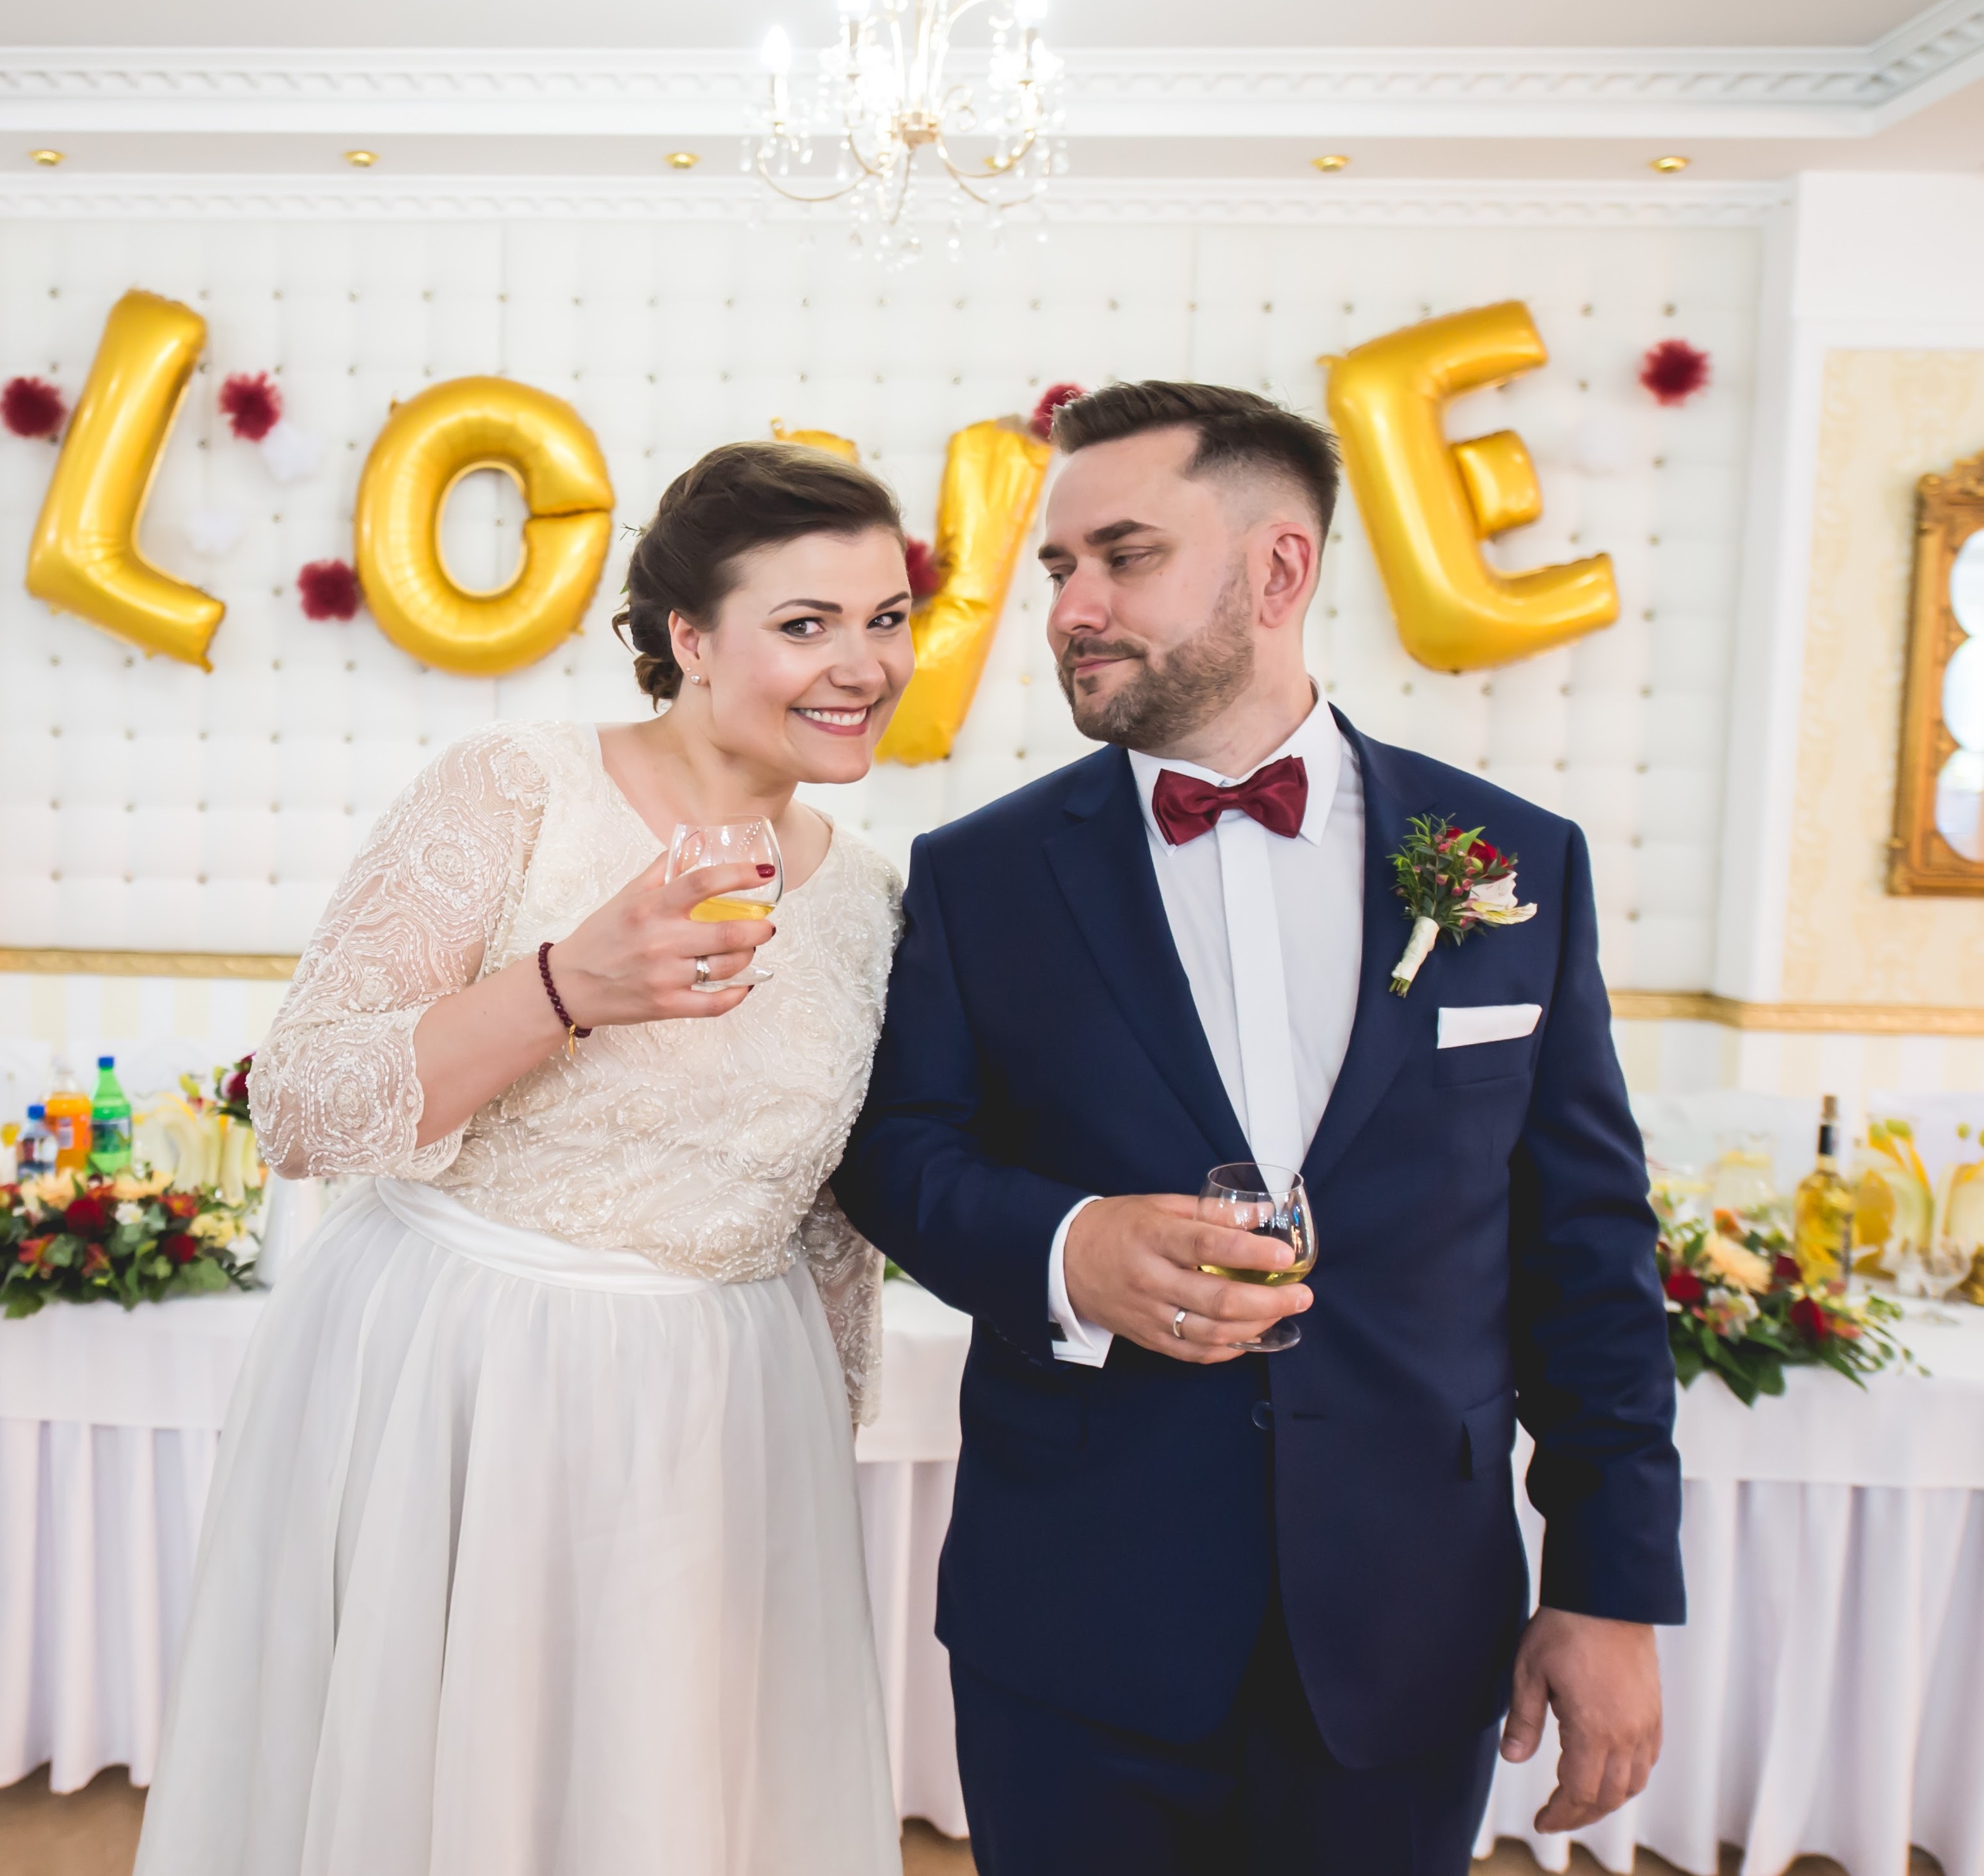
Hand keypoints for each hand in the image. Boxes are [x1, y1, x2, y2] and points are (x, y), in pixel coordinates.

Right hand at [548, 856, 775, 1025]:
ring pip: (727, 967)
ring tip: (749, 948)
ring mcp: (665, 976)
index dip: (740, 875)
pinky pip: (715, 1004)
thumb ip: (665, 868)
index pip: (703, 883)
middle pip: (727, 932)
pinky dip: (737, 995)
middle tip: (766, 924)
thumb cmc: (602, 936)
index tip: (764, 872)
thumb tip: (698, 840)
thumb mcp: (628, 895)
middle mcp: (660, 940)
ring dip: (748, 956)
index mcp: (651, 907)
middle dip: (759, 928)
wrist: (569, 984)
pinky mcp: (666, 1006)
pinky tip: (745, 984)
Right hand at [1062, 1192, 1310, 1364]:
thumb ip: (1211, 1212)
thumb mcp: (1160, 1205)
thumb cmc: (1118, 1226)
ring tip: (1283, 1313)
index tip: (1285, 1255)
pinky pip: (1194, 1353)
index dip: (1250, 1251)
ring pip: (1211, 1332)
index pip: (1206, 1244)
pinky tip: (1251, 1335)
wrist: (1063, 1259)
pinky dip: (1229, 1349)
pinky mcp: (1147, 1338)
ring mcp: (1148, 1314)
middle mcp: (1151, 1279)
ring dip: (1256, 1326)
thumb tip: (1263, 1214)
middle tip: (1302, 1295)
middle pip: (1217, 1298)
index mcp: (1153, 1237)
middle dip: (1268, 1300)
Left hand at [1500, 1608, 1661, 1832]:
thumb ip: (1523, 1720)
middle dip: (1581, 1813)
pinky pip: (1649, 1759)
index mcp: (1594, 1730)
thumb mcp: (1529, 1672)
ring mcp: (1646, 1723)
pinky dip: (1631, 1777)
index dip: (1560, 1814)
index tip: (1542, 1823)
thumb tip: (1513, 1758)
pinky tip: (1612, 1772)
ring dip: (1608, 1800)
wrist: (1607, 1593)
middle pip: (1609, 1797)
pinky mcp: (1655, 1709)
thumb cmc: (1565, 1627)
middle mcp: (1627, 1734)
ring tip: (1581, 1801)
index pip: (1579, 1793)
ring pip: (1633, 1783)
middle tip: (1556, 1816)